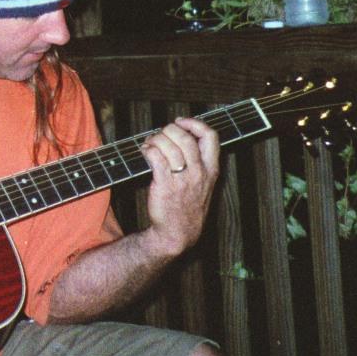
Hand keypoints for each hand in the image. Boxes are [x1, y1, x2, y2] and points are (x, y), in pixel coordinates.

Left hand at [139, 117, 220, 256]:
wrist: (178, 233)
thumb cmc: (188, 206)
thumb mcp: (205, 184)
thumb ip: (200, 162)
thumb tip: (183, 136)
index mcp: (211, 170)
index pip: (211, 137)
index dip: (195, 123)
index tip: (181, 122)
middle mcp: (198, 173)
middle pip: (185, 138)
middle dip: (169, 130)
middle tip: (161, 134)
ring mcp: (182, 180)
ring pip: (168, 146)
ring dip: (155, 139)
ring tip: (150, 143)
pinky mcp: (164, 185)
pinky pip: (155, 158)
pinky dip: (147, 150)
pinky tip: (145, 151)